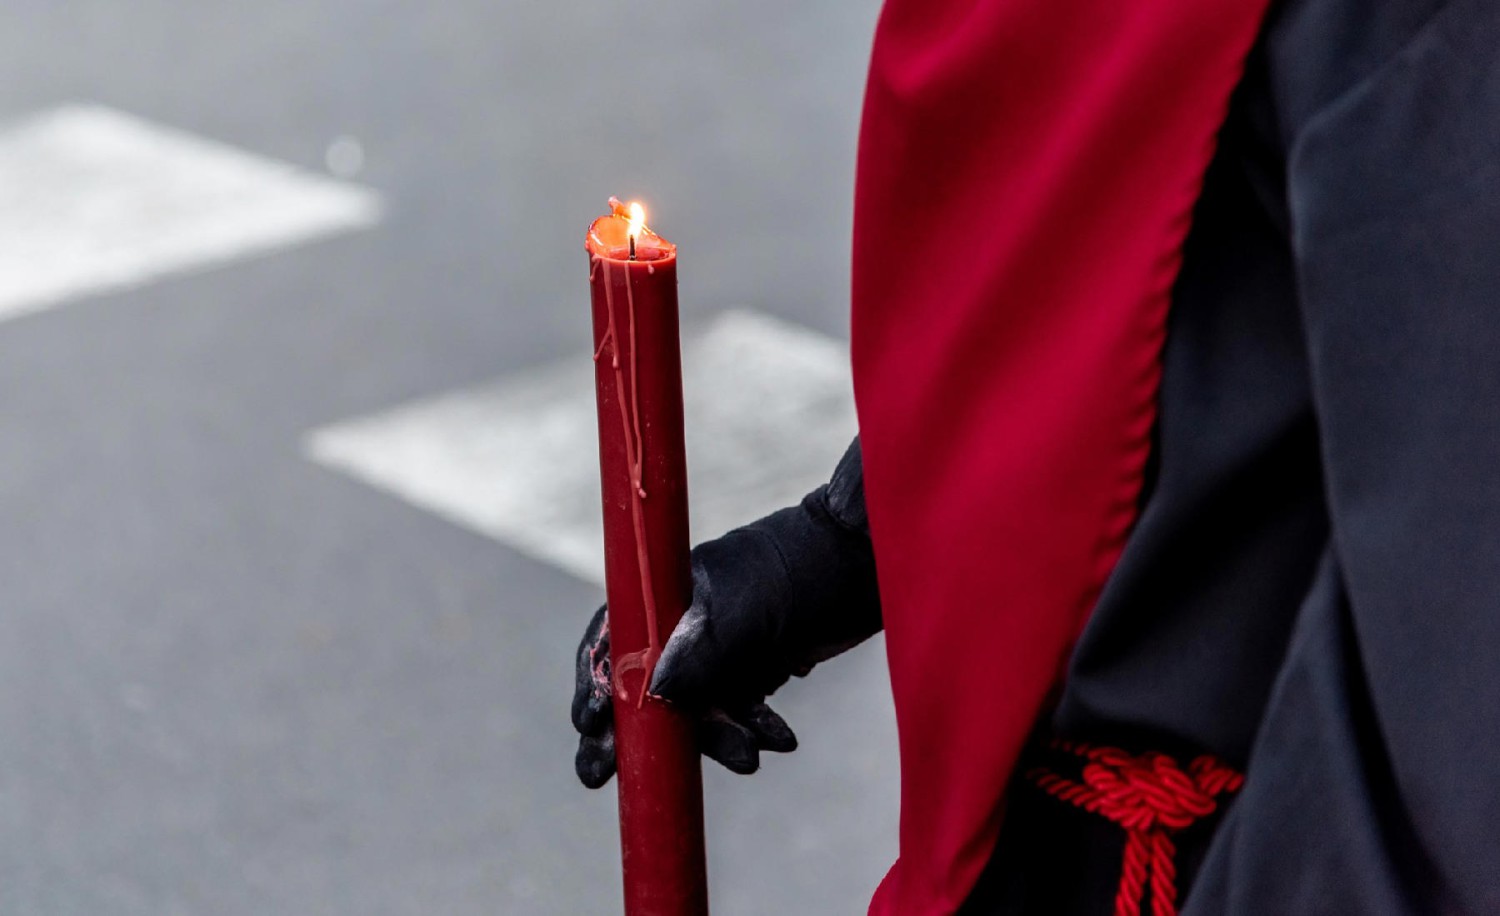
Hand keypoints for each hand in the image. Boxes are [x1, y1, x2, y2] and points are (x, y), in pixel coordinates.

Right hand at [570, 438, 881, 788]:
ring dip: (714, 737)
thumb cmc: (805, 573)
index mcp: (668, 591)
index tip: (590, 729)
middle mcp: (684, 617)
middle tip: (606, 776)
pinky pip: (736, 706)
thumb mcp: (749, 616)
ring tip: (748, 760)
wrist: (870, 562)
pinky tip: (779, 742)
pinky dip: (750, 727)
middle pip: (643, 681)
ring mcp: (719, 641)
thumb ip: (701, 655)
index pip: (613, 640)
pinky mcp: (754, 661)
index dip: (596, 685)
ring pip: (694, 704)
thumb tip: (654, 695)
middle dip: (636, 730)